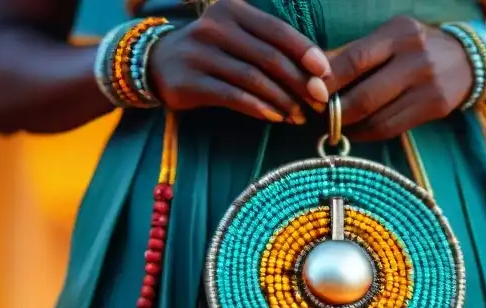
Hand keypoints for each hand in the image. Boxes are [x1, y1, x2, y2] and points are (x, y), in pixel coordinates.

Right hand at [147, 0, 331, 122]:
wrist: (160, 64)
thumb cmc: (214, 52)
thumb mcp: (239, 36)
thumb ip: (271, 46)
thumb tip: (317, 73)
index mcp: (233, 10)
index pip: (277, 31)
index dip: (305, 53)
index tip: (326, 74)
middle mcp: (214, 26)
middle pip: (269, 57)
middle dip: (299, 82)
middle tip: (319, 102)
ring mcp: (200, 53)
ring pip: (254, 79)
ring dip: (283, 100)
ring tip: (300, 116)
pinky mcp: (191, 81)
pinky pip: (234, 97)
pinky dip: (260, 109)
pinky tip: (277, 118)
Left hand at [324, 16, 472, 140]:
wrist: (467, 61)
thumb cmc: (417, 46)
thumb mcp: (390, 37)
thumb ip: (355, 52)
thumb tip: (315, 75)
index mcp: (398, 34)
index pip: (355, 59)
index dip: (328, 81)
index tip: (309, 92)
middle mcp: (415, 59)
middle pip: (365, 96)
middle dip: (336, 111)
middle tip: (318, 116)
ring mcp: (427, 86)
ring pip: (377, 118)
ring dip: (349, 127)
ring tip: (332, 125)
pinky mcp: (434, 108)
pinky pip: (392, 128)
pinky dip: (367, 133)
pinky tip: (355, 131)